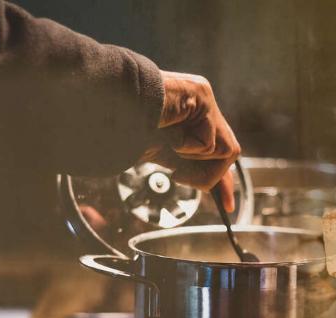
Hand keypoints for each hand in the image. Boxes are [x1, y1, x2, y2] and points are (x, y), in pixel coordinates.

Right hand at [140, 71, 240, 210]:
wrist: (107, 110)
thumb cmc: (127, 132)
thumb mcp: (165, 154)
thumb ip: (188, 165)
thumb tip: (210, 185)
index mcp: (194, 114)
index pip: (220, 148)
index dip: (223, 179)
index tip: (227, 205)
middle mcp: (202, 101)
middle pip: (228, 152)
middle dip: (210, 176)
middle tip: (177, 175)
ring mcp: (203, 96)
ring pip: (225, 150)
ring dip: (195, 160)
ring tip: (169, 146)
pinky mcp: (201, 94)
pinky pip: (210, 142)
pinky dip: (188, 149)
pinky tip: (168, 135)